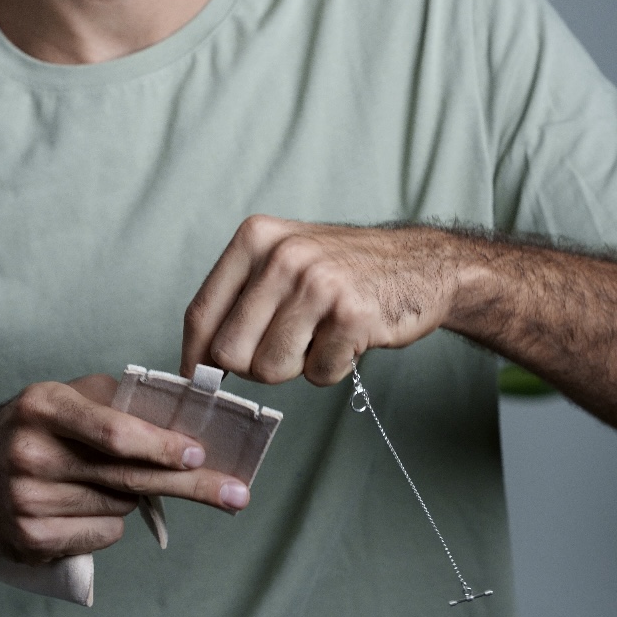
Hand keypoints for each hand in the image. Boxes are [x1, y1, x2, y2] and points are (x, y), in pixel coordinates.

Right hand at [0, 374, 249, 563]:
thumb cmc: (35, 427)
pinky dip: (109, 522)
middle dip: (189, 484)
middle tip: (236, 494)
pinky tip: (85, 505)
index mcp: (42, 406)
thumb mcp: (66, 396)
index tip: (199, 454)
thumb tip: (184, 414)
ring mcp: (27, 502)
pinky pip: (103, 535)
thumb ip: (118, 401)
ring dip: (130, 496)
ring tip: (101, 480)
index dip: (160, 445)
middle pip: (127, 477)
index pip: (113, 431)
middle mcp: (30, 454)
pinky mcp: (30, 540)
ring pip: (120, 506)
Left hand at [181, 216, 458, 386]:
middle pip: (230, 350)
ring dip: (296, 366)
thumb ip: (240, 300)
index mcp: (255, 238)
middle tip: (286, 348)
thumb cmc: (342, 270)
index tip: (196, 378)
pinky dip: (332, 368)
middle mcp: (282, 255)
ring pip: (270, 368)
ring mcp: (318, 284)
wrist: (420, 264)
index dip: (195, 355)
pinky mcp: (352, 315)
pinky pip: (318, 373)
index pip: (201, 312)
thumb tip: (197, 359)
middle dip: (253, 365)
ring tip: (320, 336)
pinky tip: (347, 338)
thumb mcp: (282, 260)